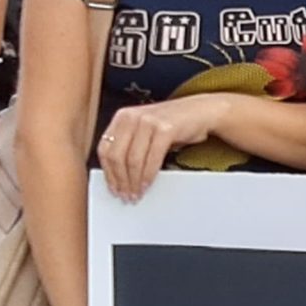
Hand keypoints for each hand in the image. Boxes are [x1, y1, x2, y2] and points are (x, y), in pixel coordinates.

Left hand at [95, 96, 227, 200]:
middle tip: (125, 195)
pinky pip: (152, 159)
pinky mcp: (165, 129)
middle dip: (120, 180)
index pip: (104, 148)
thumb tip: (118, 176)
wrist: (201, 111)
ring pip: (132, 160)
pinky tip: (148, 185)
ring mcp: (148, 121)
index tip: (112, 188)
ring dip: (134, 182)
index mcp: (122, 116)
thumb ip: (130, 144)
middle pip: (116, 156)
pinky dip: (148, 176)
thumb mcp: (144, 129)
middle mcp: (132, 116)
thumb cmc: (172, 124)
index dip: (108, 172)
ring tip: (136, 194)